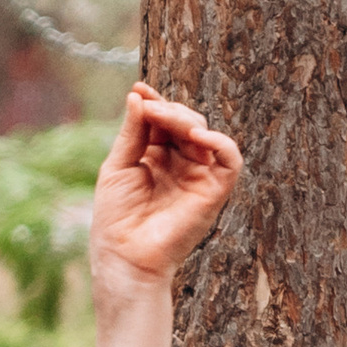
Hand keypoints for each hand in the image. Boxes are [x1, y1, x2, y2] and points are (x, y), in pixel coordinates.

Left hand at [89, 84, 242, 297]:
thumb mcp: (118, 166)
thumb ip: (133, 131)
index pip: (164, 121)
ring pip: (204, 133)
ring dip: (185, 119)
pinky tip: (196, 134)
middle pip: (185, 122)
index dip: (155, 102)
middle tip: (149, 108)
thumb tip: (139, 94)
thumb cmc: (115, 218)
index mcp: (157, 157)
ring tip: (163, 116)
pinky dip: (219, 141)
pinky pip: (230, 159)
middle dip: (168, 110)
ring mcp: (199, 176)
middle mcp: (180, 164)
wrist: (125, 256)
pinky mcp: (214, 191)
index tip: (139, 90)